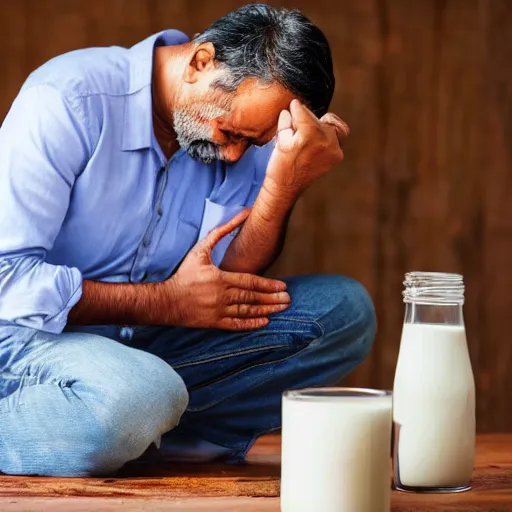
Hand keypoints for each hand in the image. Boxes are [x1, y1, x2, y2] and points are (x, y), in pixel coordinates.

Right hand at [163, 209, 290, 330]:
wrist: (167, 300)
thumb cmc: (185, 273)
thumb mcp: (201, 249)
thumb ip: (222, 232)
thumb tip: (243, 214)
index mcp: (220, 278)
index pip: (250, 282)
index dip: (269, 285)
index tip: (283, 287)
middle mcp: (222, 296)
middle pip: (252, 298)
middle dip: (273, 299)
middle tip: (288, 300)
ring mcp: (218, 311)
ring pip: (247, 312)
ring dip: (267, 310)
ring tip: (282, 309)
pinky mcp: (214, 323)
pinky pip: (236, 325)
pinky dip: (251, 324)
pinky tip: (265, 322)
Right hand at [265, 99, 348, 195]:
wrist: (286, 189)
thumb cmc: (279, 165)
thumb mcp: (280, 139)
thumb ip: (287, 120)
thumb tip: (291, 109)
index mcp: (309, 135)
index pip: (303, 112)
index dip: (295, 108)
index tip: (292, 105)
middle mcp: (326, 140)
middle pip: (316, 118)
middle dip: (305, 118)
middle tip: (295, 124)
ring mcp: (334, 149)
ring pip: (328, 126)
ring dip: (317, 126)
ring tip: (305, 135)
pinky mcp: (337, 156)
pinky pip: (336, 138)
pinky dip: (326, 136)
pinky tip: (314, 142)